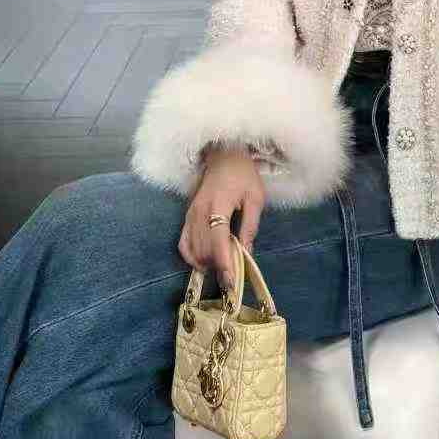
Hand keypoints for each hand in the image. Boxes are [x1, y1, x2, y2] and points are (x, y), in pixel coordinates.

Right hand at [179, 147, 265, 293]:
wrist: (224, 155)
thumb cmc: (243, 174)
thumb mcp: (255, 198)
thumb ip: (250, 226)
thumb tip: (247, 254)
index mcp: (218, 205)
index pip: (218, 242)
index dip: (224, 265)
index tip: (232, 284)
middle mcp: (199, 212)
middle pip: (204, 250)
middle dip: (218, 268)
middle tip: (233, 278)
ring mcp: (189, 215)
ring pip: (193, 250)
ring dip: (208, 263)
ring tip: (224, 269)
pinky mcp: (186, 216)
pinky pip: (183, 243)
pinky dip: (191, 257)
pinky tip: (203, 263)